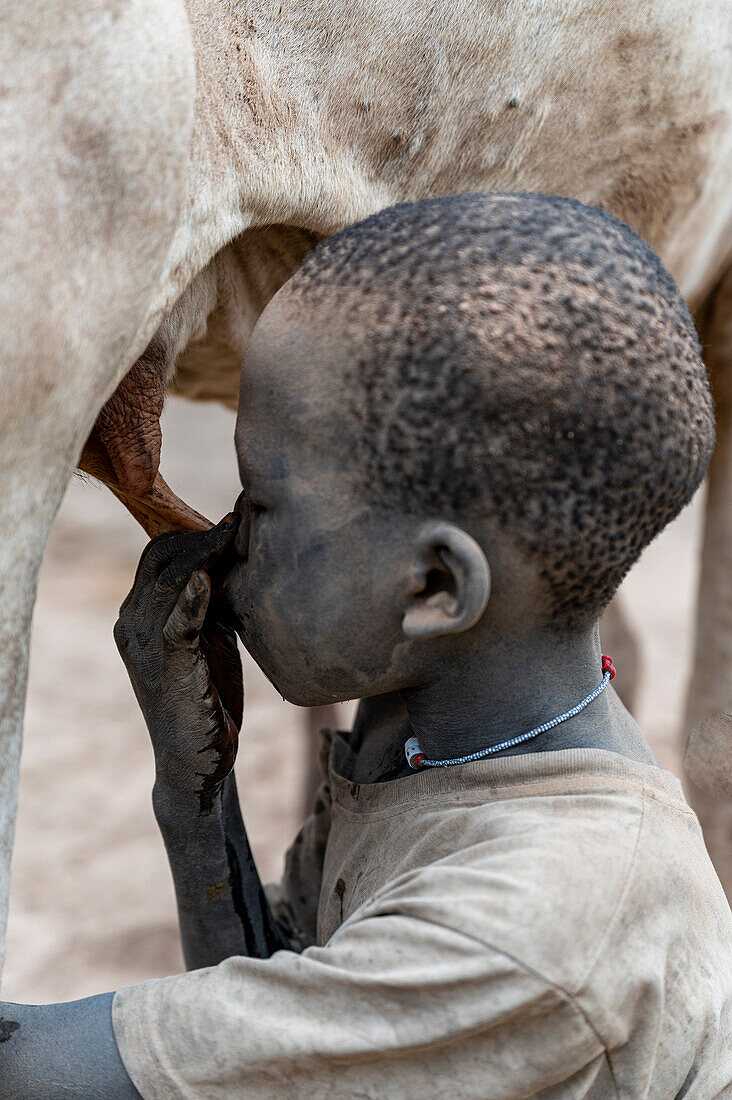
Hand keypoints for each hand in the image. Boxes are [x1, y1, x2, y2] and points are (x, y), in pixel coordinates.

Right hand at [114, 515, 242, 814]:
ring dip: (208, 555)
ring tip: (239, 534)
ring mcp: (144, 646)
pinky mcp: (167, 669)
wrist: (197, 762)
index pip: (159, 553)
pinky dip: (193, 600)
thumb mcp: (210, 635)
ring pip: (172, 582)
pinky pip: (178, 625)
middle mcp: (131, 623)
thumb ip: (214, 598)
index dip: (196, 532)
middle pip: (164, 559)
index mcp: (137, 612)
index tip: (235, 519)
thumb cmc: (209, 695)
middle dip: (204, 536)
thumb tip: (243, 552)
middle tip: (244, 520)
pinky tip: (210, 579)